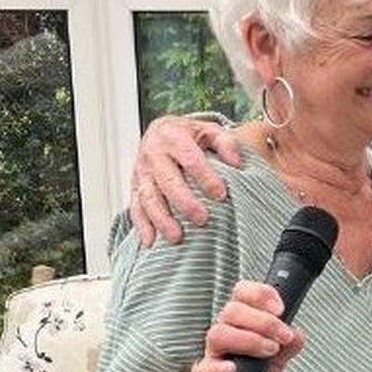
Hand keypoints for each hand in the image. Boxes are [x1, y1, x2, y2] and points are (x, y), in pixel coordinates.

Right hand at [131, 115, 241, 245]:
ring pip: (149, 197)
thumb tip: (237, 163)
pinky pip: (136, 207)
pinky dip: (142, 225)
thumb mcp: (210, 130)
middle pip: (168, 181)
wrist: (160, 131)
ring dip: (162, 219)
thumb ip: (226, 143)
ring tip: (176, 238)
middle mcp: (154, 154)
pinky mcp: (134, 186)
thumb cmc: (190, 135)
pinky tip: (150, 242)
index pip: (190, 159)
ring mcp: (141, 172)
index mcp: (173, 137)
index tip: (221, 195)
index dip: (206, 178)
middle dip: (184, 202)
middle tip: (202, 220)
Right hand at [190, 281, 304, 371]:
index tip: (280, 309)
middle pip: (232, 310)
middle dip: (264, 322)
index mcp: (242, 317)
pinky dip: (217, 370)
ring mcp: (213, 351)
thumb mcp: (281, 353)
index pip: (242, 292)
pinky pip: (202, 370)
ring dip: (249, 341)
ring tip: (270, 350)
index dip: (261, 295)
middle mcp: (226, 329)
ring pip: (218, 334)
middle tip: (284, 336)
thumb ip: (291, 343)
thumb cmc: (259, 367)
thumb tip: (297, 336)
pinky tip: (232, 370)